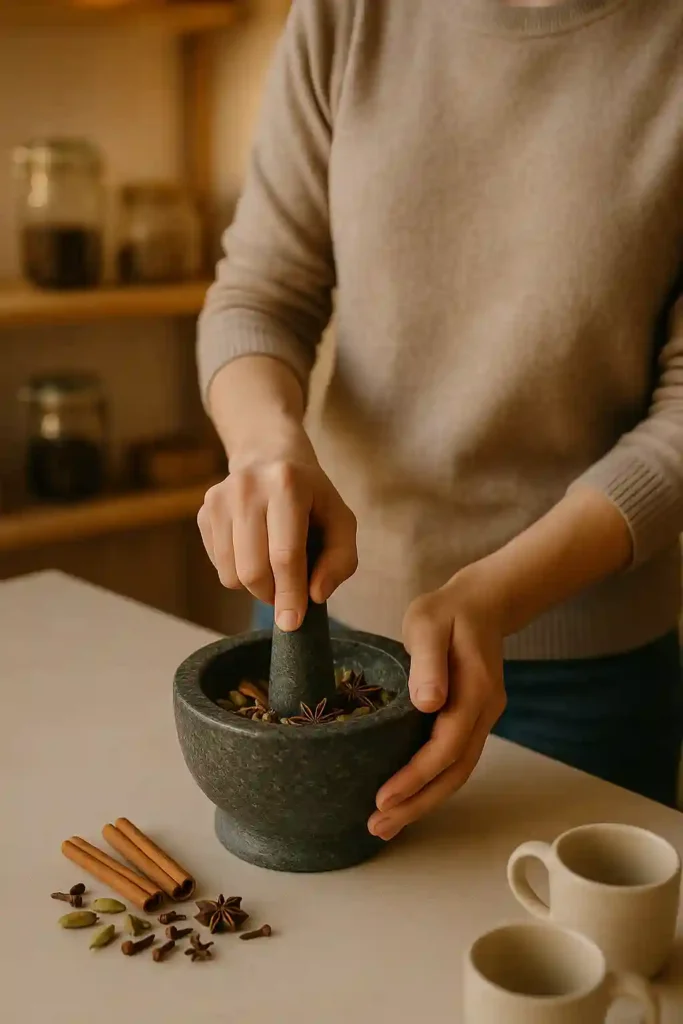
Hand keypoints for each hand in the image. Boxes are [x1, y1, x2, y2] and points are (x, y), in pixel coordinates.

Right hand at [197, 425, 356, 631]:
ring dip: (255, 587)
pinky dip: (239, 573)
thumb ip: (340, 560)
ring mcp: (219, 499)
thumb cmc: (312, 497)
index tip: (292, 623)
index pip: (285, 555)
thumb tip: (315, 595)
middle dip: (272, 595)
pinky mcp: (204, 512)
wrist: (269, 456)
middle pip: (253, 570)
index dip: (290, 595)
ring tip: (273, 569)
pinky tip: (254, 552)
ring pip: (231, 574)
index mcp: (287, 485)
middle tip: (287, 595)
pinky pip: (218, 567)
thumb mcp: (341, 521)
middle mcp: (247, 488)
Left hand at [368, 569, 506, 840]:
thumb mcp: (428, 623)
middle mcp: (485, 711)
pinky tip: (406, 796)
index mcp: (475, 690)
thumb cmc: (447, 610)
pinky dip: (431, 784)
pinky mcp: (471, 720)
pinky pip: (454, 761)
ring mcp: (482, 718)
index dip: (416, 776)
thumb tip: (427, 703)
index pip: (447, 746)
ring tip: (385, 823)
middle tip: (378, 826)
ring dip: (424, 801)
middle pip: (456, 772)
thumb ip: (428, 661)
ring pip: (457, 772)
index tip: (383, 798)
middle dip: (418, 803)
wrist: (482, 603)